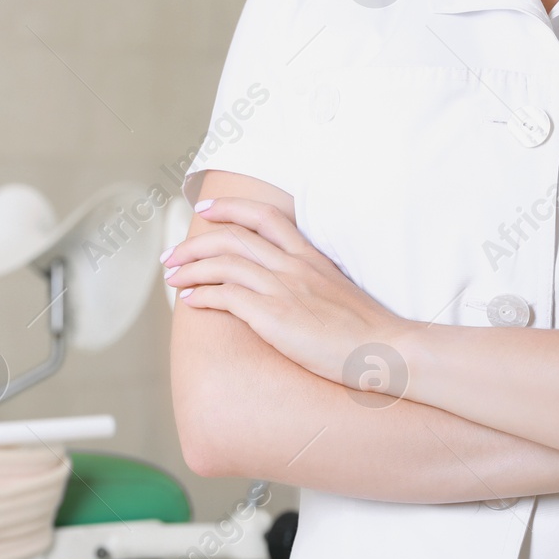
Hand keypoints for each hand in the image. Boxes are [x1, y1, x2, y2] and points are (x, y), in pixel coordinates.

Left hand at [162, 196, 403, 382]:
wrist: (386, 350)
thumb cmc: (366, 330)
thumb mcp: (338, 291)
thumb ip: (312, 280)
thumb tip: (289, 288)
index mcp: (310, 256)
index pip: (265, 216)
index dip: (230, 208)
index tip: (205, 211)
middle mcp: (293, 266)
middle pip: (233, 237)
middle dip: (195, 243)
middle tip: (172, 255)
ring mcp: (283, 288)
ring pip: (223, 263)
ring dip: (190, 268)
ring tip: (172, 278)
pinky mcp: (274, 315)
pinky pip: (226, 296)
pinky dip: (202, 296)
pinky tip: (191, 302)